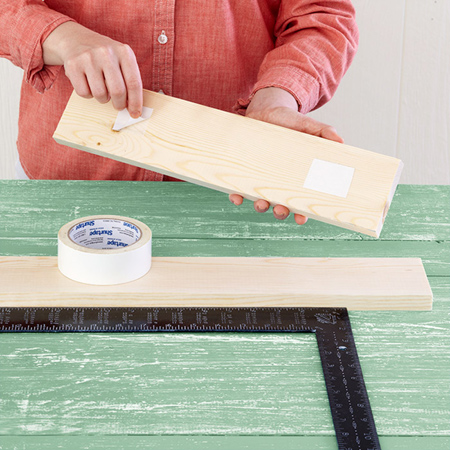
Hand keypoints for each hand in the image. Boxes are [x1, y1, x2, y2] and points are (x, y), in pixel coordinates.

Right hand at [43, 22, 142, 117]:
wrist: (76, 39)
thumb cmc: (105, 57)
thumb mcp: (121, 61)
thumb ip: (130, 81)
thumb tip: (134, 109)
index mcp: (123, 52)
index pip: (134, 83)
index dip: (136, 102)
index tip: (135, 114)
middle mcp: (106, 52)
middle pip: (118, 91)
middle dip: (120, 104)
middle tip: (119, 106)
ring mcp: (88, 57)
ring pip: (100, 94)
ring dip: (103, 98)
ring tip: (102, 89)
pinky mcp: (73, 65)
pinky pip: (84, 93)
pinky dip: (88, 94)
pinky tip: (89, 84)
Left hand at [229, 87, 343, 224]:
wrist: (265, 109)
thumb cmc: (289, 120)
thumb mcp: (307, 125)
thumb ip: (324, 132)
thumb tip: (340, 141)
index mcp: (295, 176)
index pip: (300, 200)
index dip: (302, 213)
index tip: (302, 218)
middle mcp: (277, 181)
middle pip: (280, 205)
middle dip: (281, 212)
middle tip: (281, 209)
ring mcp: (260, 178)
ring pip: (260, 200)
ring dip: (260, 206)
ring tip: (261, 203)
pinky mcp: (243, 171)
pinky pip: (238, 188)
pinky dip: (237, 195)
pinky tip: (237, 196)